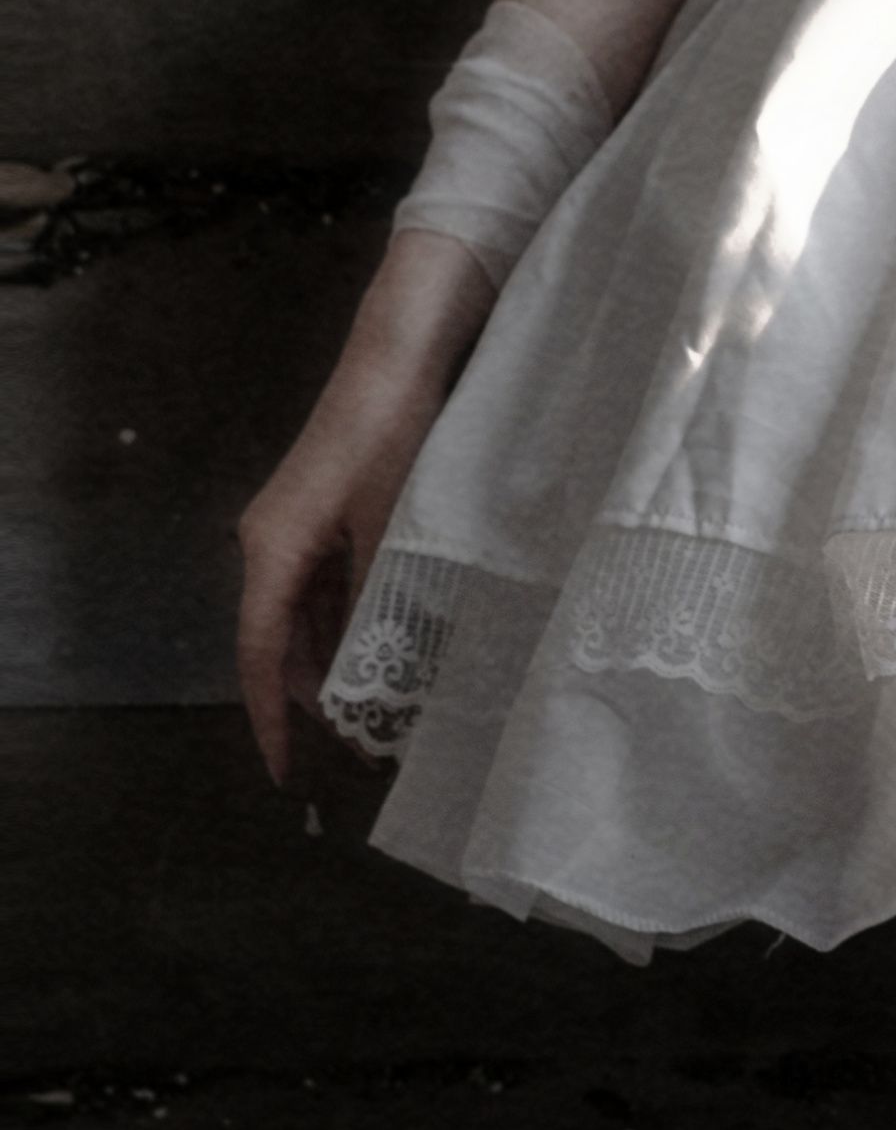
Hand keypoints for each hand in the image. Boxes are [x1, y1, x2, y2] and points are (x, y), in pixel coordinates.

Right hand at [234, 233, 493, 782]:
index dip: (270, 720)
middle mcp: (271, 543)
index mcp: (273, 549)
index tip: (285, 774)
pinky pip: (324, 592)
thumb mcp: (394, 528)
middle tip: (347, 759)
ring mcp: (296, 530)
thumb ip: (377, 601)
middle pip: (277, 643)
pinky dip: (346, 631)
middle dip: (305, 704)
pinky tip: (382, 659)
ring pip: (304, 621)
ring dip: (330, 669)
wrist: (400, 355)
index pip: (261, 653)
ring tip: (370, 721)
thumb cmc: (396, 435)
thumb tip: (371, 674)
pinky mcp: (323, 518)